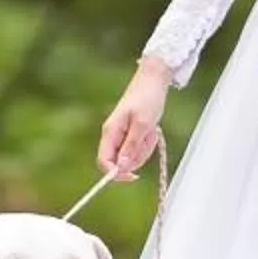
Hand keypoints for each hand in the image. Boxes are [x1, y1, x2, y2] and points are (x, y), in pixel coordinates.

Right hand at [99, 57, 170, 177]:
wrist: (153, 81)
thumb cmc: (147, 98)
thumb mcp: (142, 124)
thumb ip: (131, 147)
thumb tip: (121, 167)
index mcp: (110, 132)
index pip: (104, 161)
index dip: (116, 173)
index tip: (134, 176)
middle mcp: (112, 136)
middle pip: (121, 161)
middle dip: (138, 156)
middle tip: (149, 138)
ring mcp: (121, 135)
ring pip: (131, 156)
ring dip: (145, 148)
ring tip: (151, 130)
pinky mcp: (130, 134)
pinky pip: (138, 148)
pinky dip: (147, 143)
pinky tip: (152, 130)